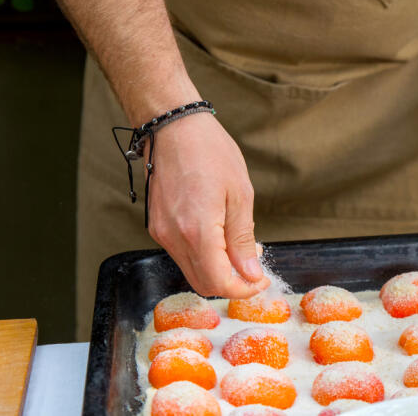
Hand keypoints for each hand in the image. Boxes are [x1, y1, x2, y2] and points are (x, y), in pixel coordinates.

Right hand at [146, 113, 271, 297]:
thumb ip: (243, 240)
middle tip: (255, 268)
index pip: (219, 282)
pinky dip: (203, 256)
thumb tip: (251, 273)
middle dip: (232, 283)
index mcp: (197, 231)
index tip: (261, 280)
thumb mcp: (240, 195)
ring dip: (217, 270)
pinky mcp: (157, 226)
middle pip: (203, 283)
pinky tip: (220, 238)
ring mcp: (161, 233)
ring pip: (191, 270)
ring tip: (241, 249)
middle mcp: (174, 238)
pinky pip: (181, 254)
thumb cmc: (210, 153)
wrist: (174, 128)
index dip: (243, 289)